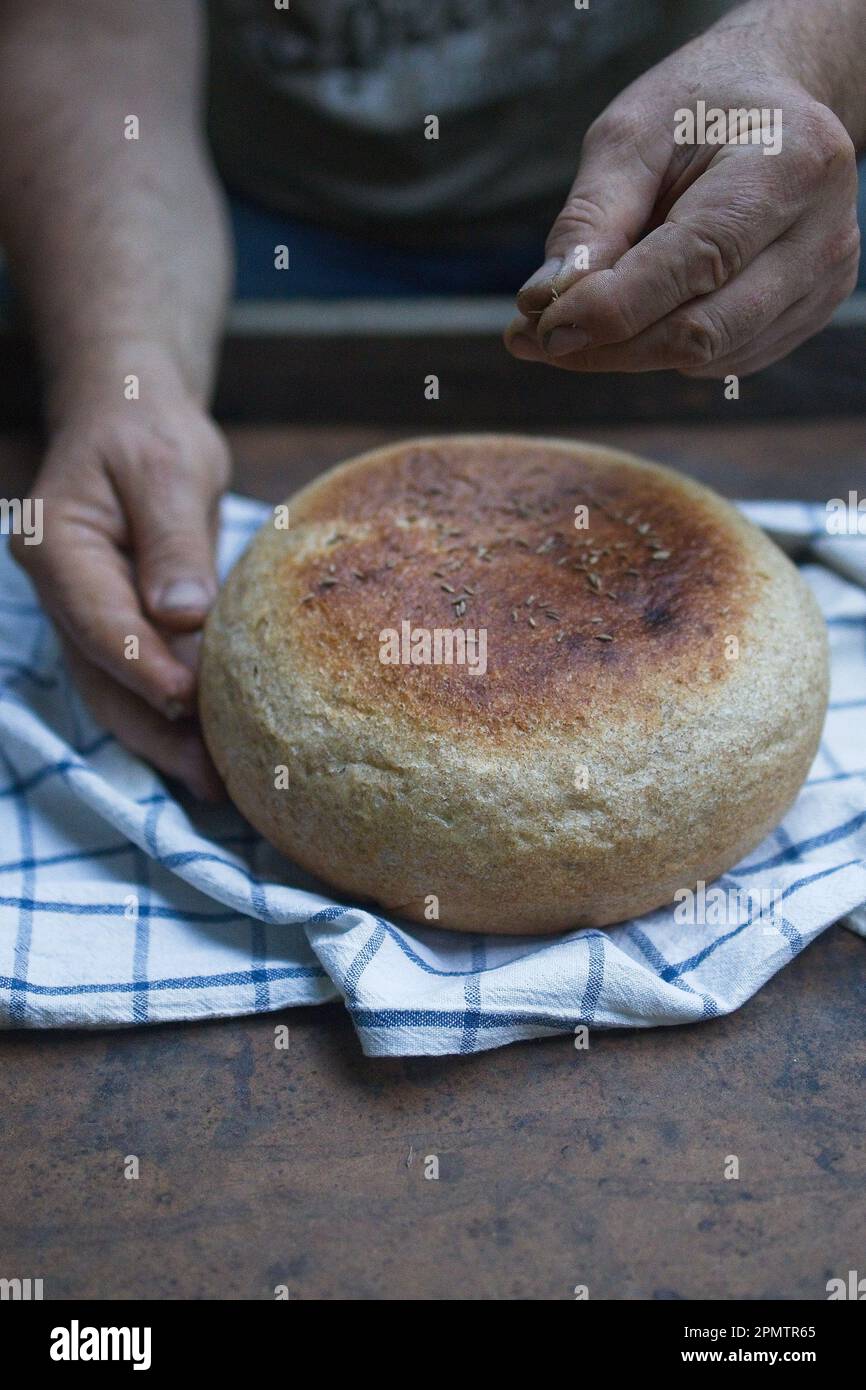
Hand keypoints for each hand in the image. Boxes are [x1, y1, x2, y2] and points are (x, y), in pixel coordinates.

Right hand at [11, 371, 229, 798]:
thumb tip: (182, 614)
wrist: (132, 416)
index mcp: (56, 544)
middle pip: (100, 675)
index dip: (139, 664)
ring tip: (217, 783)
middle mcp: (61, 590)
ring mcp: (84, 614)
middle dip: (153, 729)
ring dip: (163, 739)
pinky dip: (172, 717)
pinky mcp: (118, 626)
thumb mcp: (169, 467)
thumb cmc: (148, 429)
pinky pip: (139, 680)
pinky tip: (210, 753)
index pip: (97, 618)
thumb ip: (174, 540)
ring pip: (116, 691)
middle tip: (208, 775)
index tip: (185, 701)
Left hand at [505, 17, 859, 377]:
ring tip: (579, 316)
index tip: (540, 326)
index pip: (695, 262)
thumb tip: (544, 302)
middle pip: (702, 329)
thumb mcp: (632, 136)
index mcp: (789, 165)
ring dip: (629, 350)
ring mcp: (822, 284)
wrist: (770, 108)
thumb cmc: (698, 111)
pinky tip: (642, 308)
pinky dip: (666, 347)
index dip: (612, 308)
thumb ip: (591, 218)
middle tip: (534, 339)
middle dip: (608, 345)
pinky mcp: (809, 316)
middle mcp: (821, 234)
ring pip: (708, 356)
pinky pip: (722, 360)